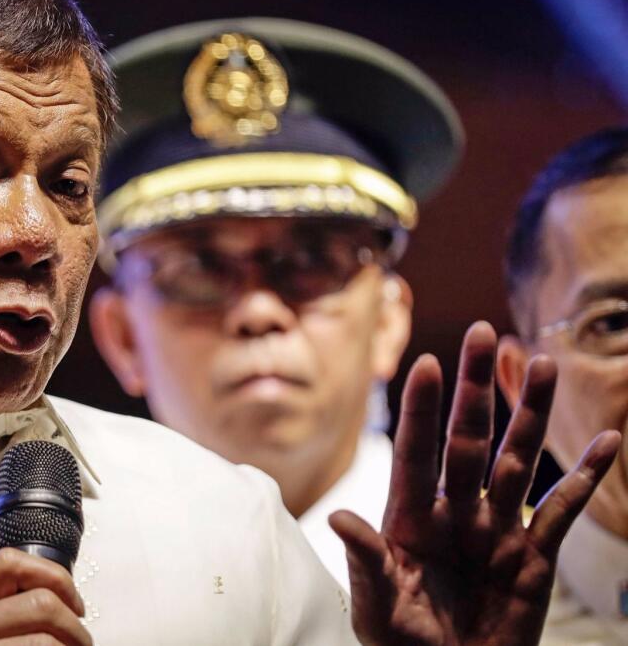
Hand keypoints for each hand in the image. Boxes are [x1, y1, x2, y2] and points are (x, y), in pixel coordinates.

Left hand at [331, 322, 620, 645]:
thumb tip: (340, 520)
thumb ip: (367, 562)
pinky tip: (607, 442)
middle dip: (475, 388)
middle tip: (483, 333)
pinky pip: (562, 510)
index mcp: (408, 519)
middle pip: (467, 439)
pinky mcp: (532, 555)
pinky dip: (585, 477)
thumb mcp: (378, 608)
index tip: (425, 364)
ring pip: (516, 459)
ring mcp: (495, 528)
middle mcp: (453, 511)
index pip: (415, 453)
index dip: (420, 410)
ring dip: (529, 413)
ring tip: (540, 365)